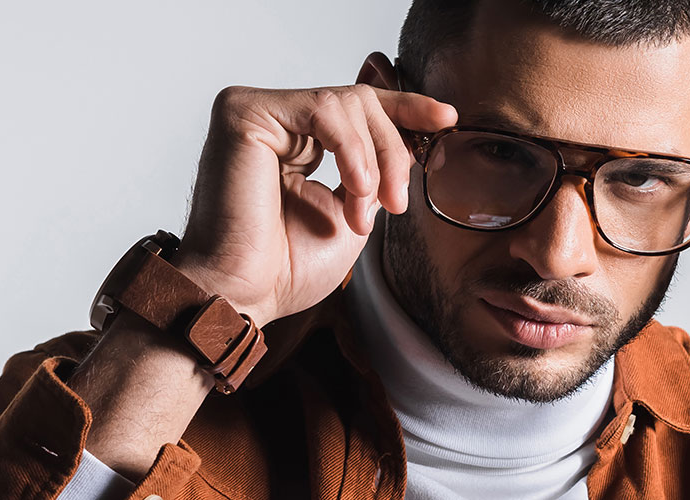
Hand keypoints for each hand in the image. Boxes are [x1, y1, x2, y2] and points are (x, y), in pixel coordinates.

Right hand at [174, 83, 456, 326]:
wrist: (243, 296)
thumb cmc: (284, 270)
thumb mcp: (352, 214)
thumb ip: (373, 174)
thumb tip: (410, 143)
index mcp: (295, 142)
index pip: (357, 109)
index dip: (406, 109)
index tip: (446, 119)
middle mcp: (274, 123)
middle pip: (359, 102)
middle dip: (391, 151)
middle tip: (397, 202)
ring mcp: (256, 114)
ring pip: (347, 103)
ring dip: (371, 160)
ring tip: (364, 209)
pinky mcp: (244, 113)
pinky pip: (323, 108)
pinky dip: (352, 148)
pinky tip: (355, 186)